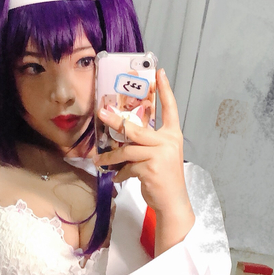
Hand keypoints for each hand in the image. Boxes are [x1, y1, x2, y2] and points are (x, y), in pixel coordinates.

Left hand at [93, 68, 191, 221]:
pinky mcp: (151, 168)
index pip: (170, 108)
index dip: (165, 90)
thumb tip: (123, 136)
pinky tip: (118, 177)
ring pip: (127, 149)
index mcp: (173, 135)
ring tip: (99, 160)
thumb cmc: (165, 178)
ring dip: (111, 156)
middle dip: (116, 121)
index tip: (160, 72)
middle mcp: (168, 141)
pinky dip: (120, 172)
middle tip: (101, 113)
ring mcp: (160, 154)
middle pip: (136, 128)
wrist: (173, 202)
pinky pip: (128, 166)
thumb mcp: (159, 156)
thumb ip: (147, 144)